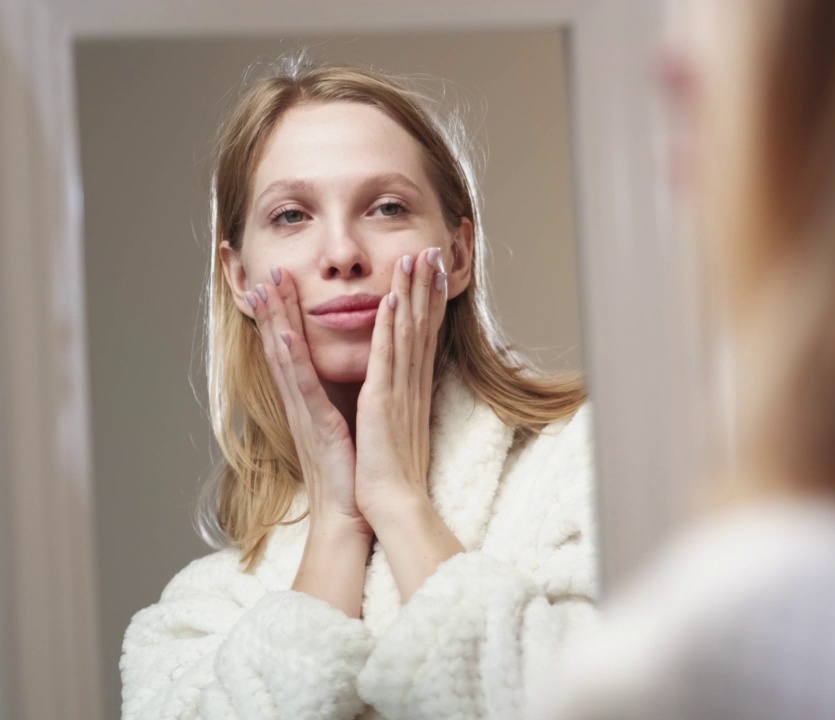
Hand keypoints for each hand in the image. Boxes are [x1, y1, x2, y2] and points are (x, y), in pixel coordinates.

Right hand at [248, 266, 368, 538]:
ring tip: (267, 284)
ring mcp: (306, 412)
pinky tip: (283, 332)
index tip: (281, 280)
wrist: (355, 514)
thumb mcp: (350, 423)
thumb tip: (357, 372)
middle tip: (268, 268)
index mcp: (313, 401)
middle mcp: (304, 402)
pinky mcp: (317, 425)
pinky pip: (303, 385)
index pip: (296, 348)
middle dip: (276, 306)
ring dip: (277, 319)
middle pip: (284, 344)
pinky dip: (292, 357)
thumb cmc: (356, 471)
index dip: (287, 314)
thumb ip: (346, 396)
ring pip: (286, 356)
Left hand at [354, 247, 448, 528]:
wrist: (394, 504)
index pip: (425, 336)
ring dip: (412, 293)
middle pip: (423, 325)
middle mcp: (412, 384)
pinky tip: (392, 299)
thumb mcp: (398, 428)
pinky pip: (387, 356)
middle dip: (427, 286)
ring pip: (408, 331)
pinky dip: (390, 326)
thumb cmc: (392, 475)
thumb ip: (400, 402)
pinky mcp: (382, 400)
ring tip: (417, 258)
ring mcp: (399, 390)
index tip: (435, 273)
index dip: (430, 302)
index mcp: (413, 390)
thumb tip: (404, 389)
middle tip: (433, 251)